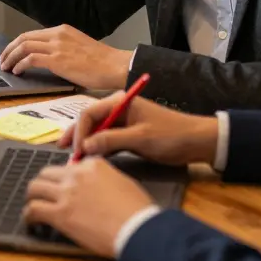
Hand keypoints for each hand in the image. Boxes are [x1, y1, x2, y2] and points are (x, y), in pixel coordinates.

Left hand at [0, 25, 131, 89]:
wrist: (115, 66)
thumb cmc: (102, 62)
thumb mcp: (79, 47)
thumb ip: (64, 48)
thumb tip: (50, 59)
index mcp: (63, 30)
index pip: (33, 34)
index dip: (18, 43)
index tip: (12, 52)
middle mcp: (57, 35)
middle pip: (24, 37)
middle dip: (9, 49)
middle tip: (3, 60)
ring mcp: (57, 46)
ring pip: (24, 46)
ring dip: (11, 57)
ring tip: (6, 67)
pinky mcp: (57, 60)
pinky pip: (31, 59)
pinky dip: (20, 64)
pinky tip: (18, 71)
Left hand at [24, 159, 155, 257]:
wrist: (137, 228)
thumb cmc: (137, 210)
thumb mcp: (123, 182)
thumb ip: (105, 178)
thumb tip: (98, 185)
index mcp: (93, 165)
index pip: (69, 165)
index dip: (65, 177)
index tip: (64, 185)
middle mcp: (76, 175)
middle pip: (47, 172)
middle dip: (44, 183)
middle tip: (44, 193)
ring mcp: (66, 193)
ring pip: (35, 187)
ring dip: (32, 196)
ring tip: (33, 205)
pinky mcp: (60, 213)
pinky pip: (33, 209)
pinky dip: (28, 215)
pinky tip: (31, 220)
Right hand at [59, 93, 217, 165]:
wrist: (197, 141)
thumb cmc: (171, 136)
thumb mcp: (140, 138)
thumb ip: (111, 140)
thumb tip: (85, 146)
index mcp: (120, 101)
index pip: (89, 113)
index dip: (78, 131)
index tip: (75, 150)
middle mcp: (118, 108)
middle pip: (89, 120)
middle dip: (76, 136)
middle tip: (63, 152)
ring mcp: (123, 121)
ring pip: (96, 130)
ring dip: (85, 143)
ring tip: (73, 158)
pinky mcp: (128, 133)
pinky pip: (106, 138)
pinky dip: (97, 148)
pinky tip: (90, 158)